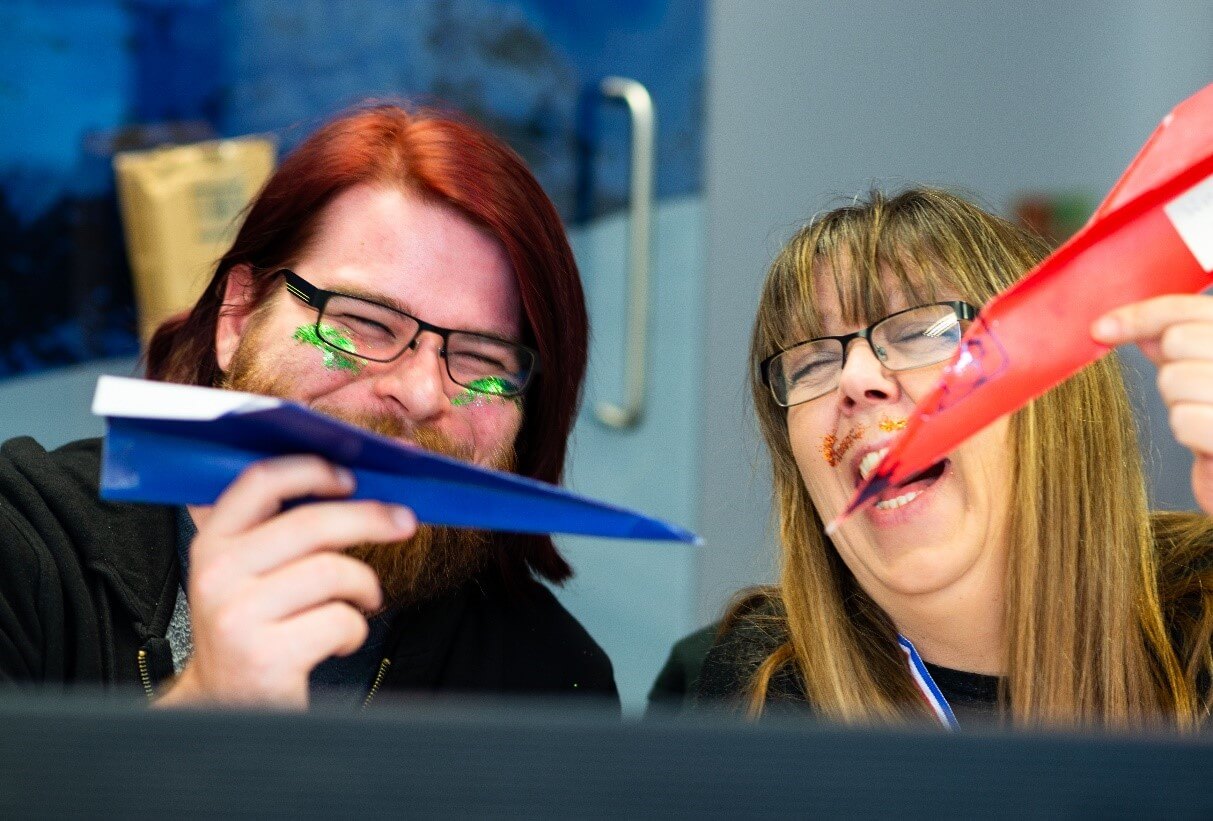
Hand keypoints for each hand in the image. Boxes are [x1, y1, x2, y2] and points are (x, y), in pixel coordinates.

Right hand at [155, 456, 415, 707]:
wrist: (221, 709)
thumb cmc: (249, 633)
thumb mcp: (245, 575)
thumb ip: (278, 530)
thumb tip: (349, 482)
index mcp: (212, 544)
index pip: (260, 482)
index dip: (313, 470)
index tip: (352, 478)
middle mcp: (217, 575)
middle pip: (312, 523)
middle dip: (370, 518)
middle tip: (404, 522)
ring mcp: (238, 616)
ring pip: (333, 571)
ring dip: (364, 585)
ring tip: (363, 600)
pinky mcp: (265, 656)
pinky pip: (340, 620)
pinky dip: (355, 630)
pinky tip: (341, 640)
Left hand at [1092, 294, 1212, 514]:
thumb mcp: (1201, 371)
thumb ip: (1176, 342)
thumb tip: (1131, 321)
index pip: (1186, 309)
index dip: (1138, 316)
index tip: (1101, 330)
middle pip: (1178, 340)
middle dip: (1169, 367)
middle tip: (1191, 391)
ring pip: (1174, 378)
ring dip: (1178, 401)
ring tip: (1205, 413)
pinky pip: (1183, 419)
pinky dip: (1187, 431)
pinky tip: (1208, 439)